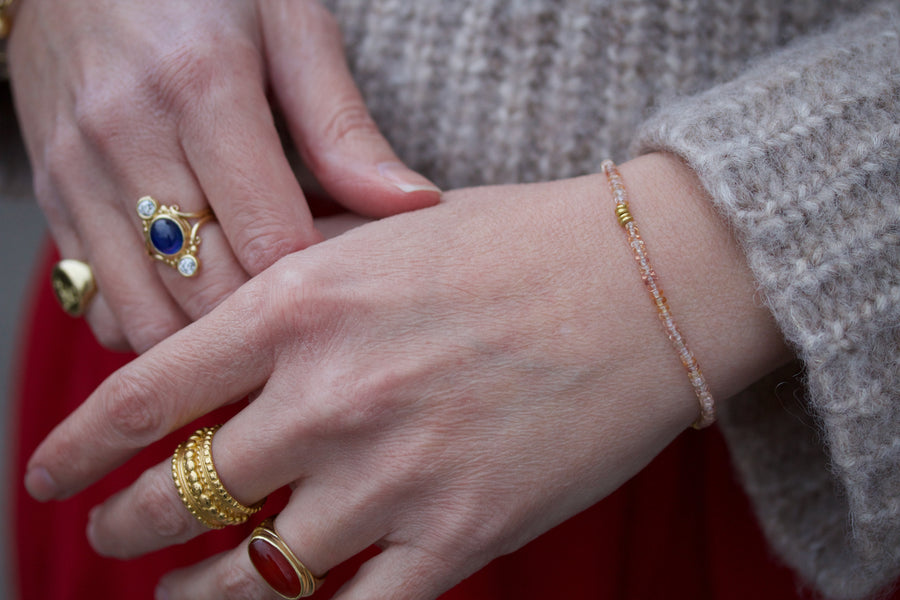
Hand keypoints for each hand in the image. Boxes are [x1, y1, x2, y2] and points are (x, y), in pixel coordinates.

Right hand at [8, 0, 439, 351]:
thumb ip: (343, 129)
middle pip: (208, 294)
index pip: (271, 242)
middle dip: (268, 330)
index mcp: (202, 88)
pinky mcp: (51, 200)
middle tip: (310, 325)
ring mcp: (76, 176)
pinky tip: (193, 302)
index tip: (348, 292)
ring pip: (145, 317)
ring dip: (207, 343)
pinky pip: (96, 307)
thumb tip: (413, 204)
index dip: (319, 288)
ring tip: (252, 326)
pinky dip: (150, 327)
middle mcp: (126, 139)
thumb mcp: (291, 29)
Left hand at [25, 154, 788, 598]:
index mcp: (302, 305)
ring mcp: (394, 473)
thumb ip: (298, 269)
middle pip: (185, 493)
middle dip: (131, 524)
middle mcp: (331, 394)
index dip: (82, 446)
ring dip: (200, 595)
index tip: (54, 476)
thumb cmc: (520, 244)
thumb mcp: (387, 230)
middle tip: (117, 532)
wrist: (645, 283)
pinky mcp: (462, 533)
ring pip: (255, 574)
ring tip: (180, 597)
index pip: (147, 393)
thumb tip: (230, 311)